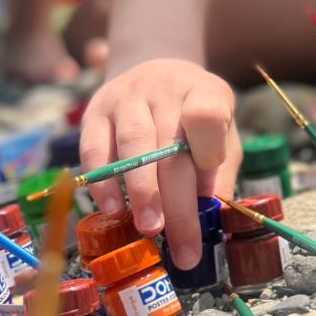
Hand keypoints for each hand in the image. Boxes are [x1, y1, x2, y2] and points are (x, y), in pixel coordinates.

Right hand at [80, 58, 239, 268]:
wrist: (154, 69)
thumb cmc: (193, 115)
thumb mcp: (221, 132)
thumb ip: (219, 169)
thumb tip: (213, 215)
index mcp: (205, 93)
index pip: (207, 115)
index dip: (208, 150)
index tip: (208, 191)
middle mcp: (166, 90)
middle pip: (170, 148)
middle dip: (177, 202)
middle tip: (182, 246)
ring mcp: (128, 97)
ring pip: (133, 145)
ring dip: (141, 192)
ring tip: (149, 229)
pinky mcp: (96, 111)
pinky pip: (95, 148)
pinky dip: (103, 183)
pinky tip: (113, 210)